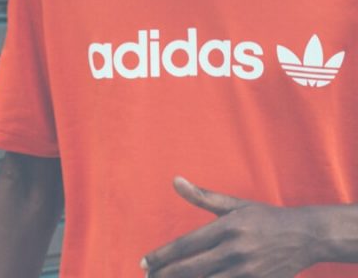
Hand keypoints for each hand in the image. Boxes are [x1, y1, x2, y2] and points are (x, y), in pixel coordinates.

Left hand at [140, 176, 320, 277]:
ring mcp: (248, 270)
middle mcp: (236, 249)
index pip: (188, 243)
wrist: (305, 235)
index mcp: (228, 226)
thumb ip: (202, 195)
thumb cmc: (264, 216)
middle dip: (167, 275)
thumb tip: (175, 180)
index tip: (145, 262)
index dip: (164, 255)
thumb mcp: (234, 203)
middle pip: (193, 268)